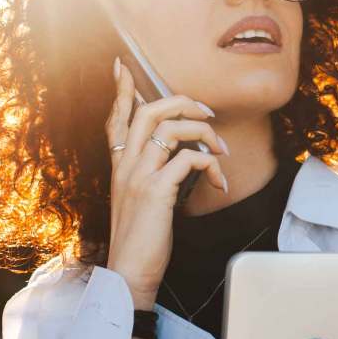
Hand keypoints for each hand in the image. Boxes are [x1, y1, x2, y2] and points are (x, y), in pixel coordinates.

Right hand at [104, 57, 228, 308]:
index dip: (120, 90)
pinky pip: (188, 159)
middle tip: (207, 112)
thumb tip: (180, 152)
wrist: (130, 273)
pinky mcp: (155, 191)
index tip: (122, 65)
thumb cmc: (141, 236)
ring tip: (221, 152)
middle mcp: (124, 165)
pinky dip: (211, 166)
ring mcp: (138, 176)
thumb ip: (151, 171)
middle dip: (182, 102)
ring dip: (205, 134)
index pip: (116, 117)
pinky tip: (219, 182)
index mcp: (119, 165)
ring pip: (171, 129)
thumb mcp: (140, 197)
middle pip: (149, 111)